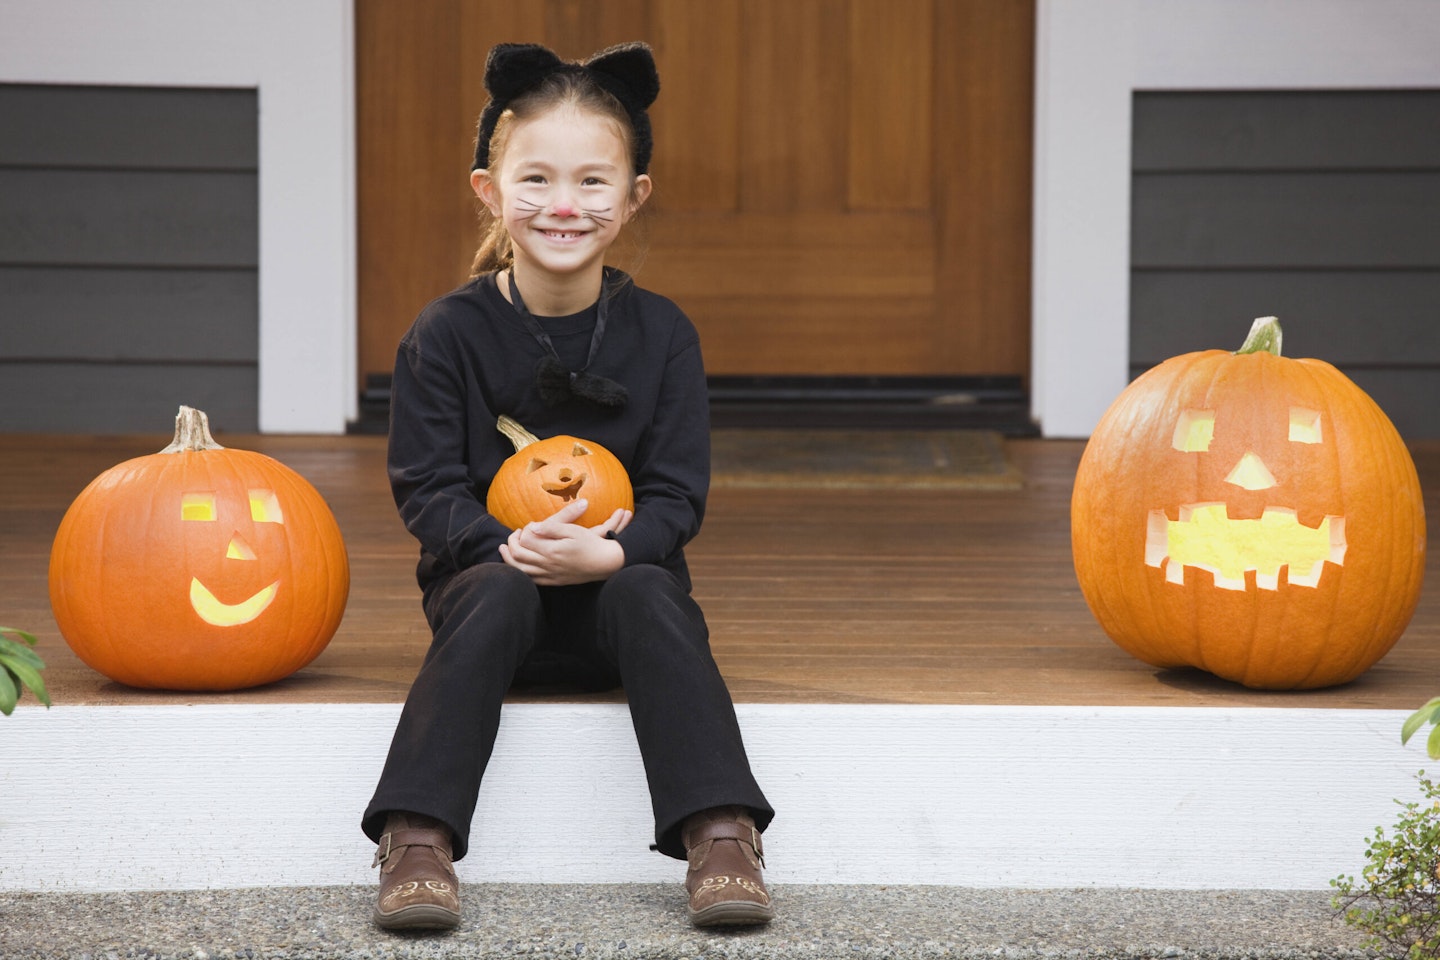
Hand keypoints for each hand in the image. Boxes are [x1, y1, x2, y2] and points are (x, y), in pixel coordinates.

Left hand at [499, 499, 630, 585]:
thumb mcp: (573, 530)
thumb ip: (552, 528)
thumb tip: (533, 527)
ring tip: (504, 550)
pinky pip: (533, 580)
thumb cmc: (591, 544)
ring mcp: (551, 575)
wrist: (605, 563)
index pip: (526, 541)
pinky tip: (520, 565)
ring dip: (509, 560)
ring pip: (522, 570)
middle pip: (519, 556)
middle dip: (511, 545)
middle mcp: (548, 565)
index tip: (527, 526)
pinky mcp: (555, 582)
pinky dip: (521, 573)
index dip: (522, 532)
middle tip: (512, 535)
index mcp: (552, 551)